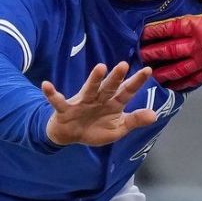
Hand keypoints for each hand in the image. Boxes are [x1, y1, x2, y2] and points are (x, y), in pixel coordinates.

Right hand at [42, 62, 158, 146]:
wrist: (70, 135)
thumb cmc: (96, 128)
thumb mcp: (118, 129)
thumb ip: (134, 121)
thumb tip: (154, 116)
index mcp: (113, 103)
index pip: (127, 91)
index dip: (136, 82)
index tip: (148, 70)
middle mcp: (99, 99)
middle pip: (109, 87)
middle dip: (116, 77)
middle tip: (123, 65)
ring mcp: (82, 102)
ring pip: (89, 89)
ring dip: (94, 79)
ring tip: (100, 67)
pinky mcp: (66, 109)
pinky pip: (58, 101)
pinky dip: (52, 94)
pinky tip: (47, 85)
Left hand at [140, 0, 201, 90]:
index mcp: (198, 25)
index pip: (169, 28)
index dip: (154, 31)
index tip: (141, 33)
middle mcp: (197, 45)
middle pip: (168, 50)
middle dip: (152, 52)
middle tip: (139, 54)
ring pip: (177, 68)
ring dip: (162, 71)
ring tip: (150, 73)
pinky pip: (192, 80)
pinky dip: (180, 84)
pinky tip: (171, 86)